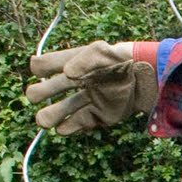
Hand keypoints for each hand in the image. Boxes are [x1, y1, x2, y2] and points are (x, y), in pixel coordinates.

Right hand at [26, 41, 156, 134]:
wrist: (144, 79)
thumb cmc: (121, 61)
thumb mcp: (102, 52)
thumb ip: (84, 59)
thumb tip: (67, 73)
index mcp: (70, 64)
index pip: (43, 65)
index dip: (39, 69)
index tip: (43, 72)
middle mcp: (74, 84)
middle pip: (45, 91)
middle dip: (38, 94)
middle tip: (36, 97)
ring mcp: (86, 100)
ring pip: (60, 111)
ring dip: (49, 116)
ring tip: (44, 121)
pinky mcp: (98, 115)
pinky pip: (78, 124)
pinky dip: (69, 128)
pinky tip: (63, 128)